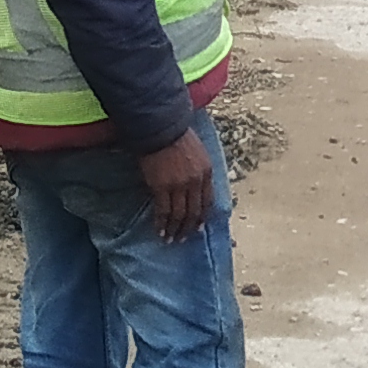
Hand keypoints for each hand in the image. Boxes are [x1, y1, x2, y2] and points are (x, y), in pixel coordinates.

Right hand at [139, 129, 215, 244]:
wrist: (161, 128)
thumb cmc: (178, 136)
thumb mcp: (198, 152)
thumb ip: (199, 170)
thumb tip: (194, 186)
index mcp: (207, 172)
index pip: (208, 201)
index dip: (203, 217)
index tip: (199, 227)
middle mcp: (196, 182)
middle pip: (194, 211)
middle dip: (189, 228)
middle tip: (183, 239)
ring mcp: (179, 186)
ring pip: (179, 215)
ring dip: (175, 229)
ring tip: (170, 239)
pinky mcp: (161, 187)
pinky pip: (163, 210)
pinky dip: (161, 223)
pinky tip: (159, 230)